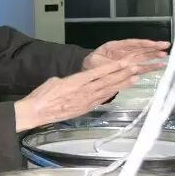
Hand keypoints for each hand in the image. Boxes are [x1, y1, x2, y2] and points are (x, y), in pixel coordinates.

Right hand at [14, 58, 141, 130]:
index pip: (99, 73)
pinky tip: (119, 90)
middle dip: (123, 74)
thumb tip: (76, 80)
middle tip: (137, 67)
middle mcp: (84, 91)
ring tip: (135, 77)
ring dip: (122, 84)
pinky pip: (101, 100)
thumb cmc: (42, 95)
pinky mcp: (85, 109)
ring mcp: (86, 102)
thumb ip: (69, 79)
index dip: (113, 67)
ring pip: (107, 91)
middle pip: (107, 81)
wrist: (37, 112)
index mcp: (76, 81)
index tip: (125, 62)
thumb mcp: (55, 80)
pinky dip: (111, 94)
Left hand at [83, 39, 169, 74]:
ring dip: (153, 56)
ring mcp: (127, 61)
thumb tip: (124, 64)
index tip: (154, 43)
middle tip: (166, 46)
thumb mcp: (95, 61)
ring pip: (142, 57)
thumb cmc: (90, 65)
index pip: (131, 43)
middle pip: (140, 49)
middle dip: (153, 48)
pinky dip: (149, 67)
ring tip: (165, 55)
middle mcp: (123, 53)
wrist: (88, 75)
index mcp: (115, 47)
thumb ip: (108, 62)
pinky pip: (141, 67)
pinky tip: (159, 66)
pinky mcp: (129, 69)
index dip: (143, 43)